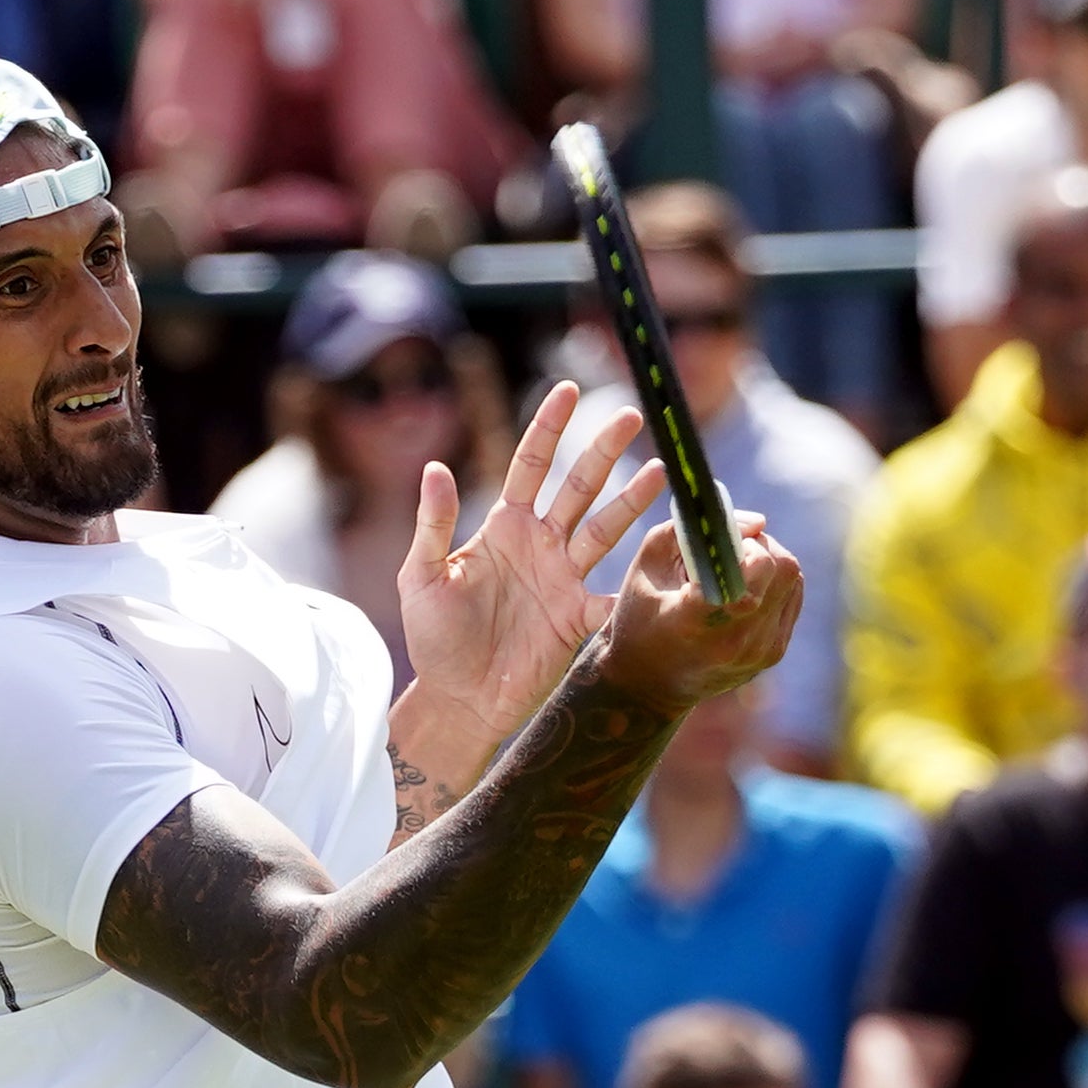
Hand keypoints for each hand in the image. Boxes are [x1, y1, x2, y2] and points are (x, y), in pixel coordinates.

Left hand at [385, 386, 664, 786]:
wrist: (458, 698)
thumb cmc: (434, 637)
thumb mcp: (421, 577)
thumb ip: (433, 524)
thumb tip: (434, 468)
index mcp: (505, 526)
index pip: (531, 464)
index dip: (549, 426)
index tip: (568, 389)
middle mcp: (541, 545)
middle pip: (579, 486)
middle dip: (605, 450)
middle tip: (632, 415)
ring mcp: (564, 579)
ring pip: (606, 529)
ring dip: (633, 500)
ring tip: (661, 469)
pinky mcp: (579, 618)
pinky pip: (615, 595)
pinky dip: (639, 581)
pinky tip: (666, 557)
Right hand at [583, 484, 803, 725]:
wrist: (647, 687)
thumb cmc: (641, 616)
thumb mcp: (650, 560)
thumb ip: (693, 527)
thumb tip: (758, 522)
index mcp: (697, 617)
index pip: (754, 566)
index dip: (745, 543)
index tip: (724, 543)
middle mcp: (734, 640)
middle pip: (781, 566)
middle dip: (759, 547)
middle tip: (730, 554)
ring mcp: (758, 651)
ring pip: (792, 578)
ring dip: (768, 564)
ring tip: (735, 574)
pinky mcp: (772, 655)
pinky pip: (793, 597)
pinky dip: (774, 585)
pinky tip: (745, 591)